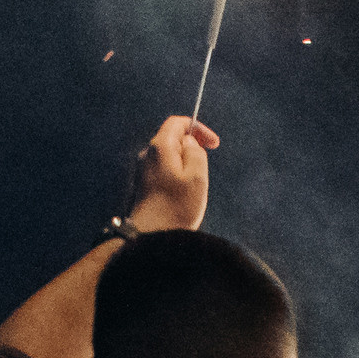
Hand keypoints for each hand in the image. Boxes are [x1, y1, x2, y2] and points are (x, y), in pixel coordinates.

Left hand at [127, 116, 216, 232]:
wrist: (151, 234)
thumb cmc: (176, 207)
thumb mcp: (197, 176)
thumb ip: (196, 152)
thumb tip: (190, 144)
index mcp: (161, 146)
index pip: (178, 123)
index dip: (198, 128)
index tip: (214, 144)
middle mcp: (148, 154)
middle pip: (172, 139)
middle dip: (192, 149)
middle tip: (205, 168)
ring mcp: (144, 170)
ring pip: (169, 158)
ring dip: (185, 166)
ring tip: (195, 188)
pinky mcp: (144, 186)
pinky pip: (164, 173)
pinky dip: (177, 178)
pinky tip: (183, 197)